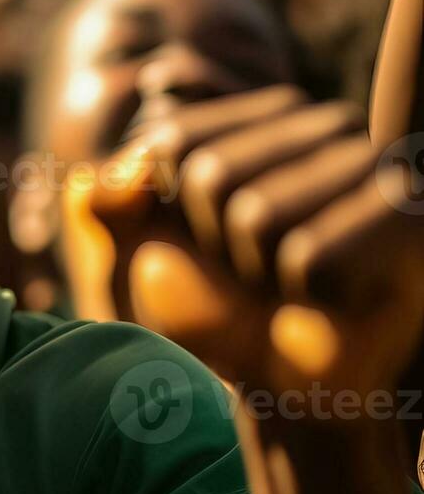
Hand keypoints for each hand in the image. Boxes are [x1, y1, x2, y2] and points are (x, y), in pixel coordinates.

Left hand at [89, 86, 423, 412]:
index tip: (203, 240)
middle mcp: (328, 125)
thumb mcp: (137, 245)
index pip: (175, 140)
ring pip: (257, 215)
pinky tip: (333, 296)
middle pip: (212, 174)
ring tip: (291, 281)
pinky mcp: (411, 219)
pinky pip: (306, 254)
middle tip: (254, 270)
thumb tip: (115, 175)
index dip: (169, 208)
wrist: (277, 378)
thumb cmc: (213, 302)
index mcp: (264, 115)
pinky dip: (302, 291)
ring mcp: (377, 166)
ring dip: (258, 269)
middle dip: (214, 242)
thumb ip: (102, 198)